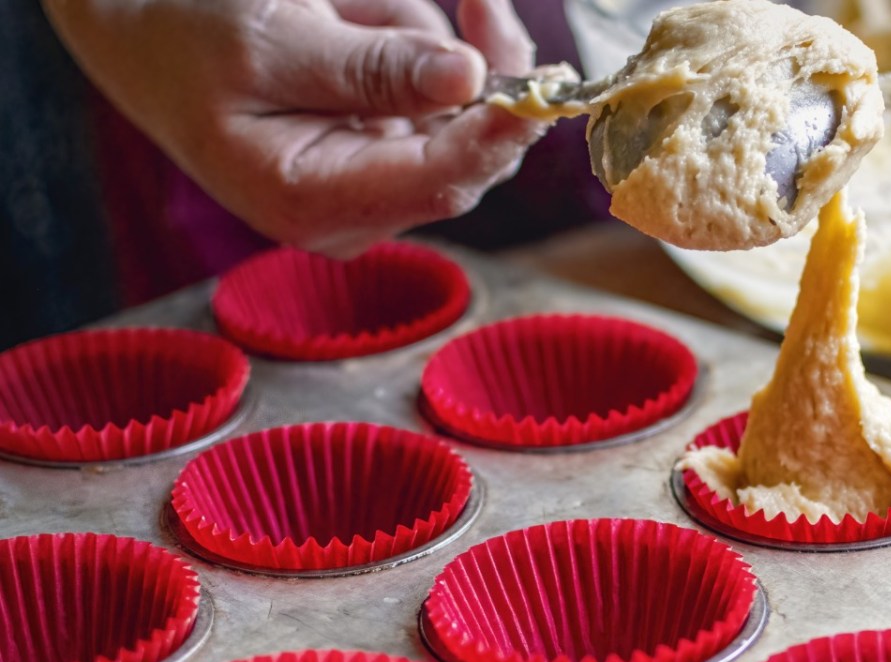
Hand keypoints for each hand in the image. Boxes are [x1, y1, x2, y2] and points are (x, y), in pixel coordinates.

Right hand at [42, 0, 547, 256]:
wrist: (145, 33)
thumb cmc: (186, 38)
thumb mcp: (270, 41)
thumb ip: (370, 67)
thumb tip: (466, 78)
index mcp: (313, 202)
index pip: (437, 183)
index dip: (498, 135)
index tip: (540, 86)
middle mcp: (356, 208)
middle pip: (469, 161)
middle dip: (483, 79)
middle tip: (482, 6)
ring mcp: (376, 180)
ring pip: (464, 122)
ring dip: (438, 53)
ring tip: (349, 13)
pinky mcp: (387, 148)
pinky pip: (443, 101)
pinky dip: (427, 51)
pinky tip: (362, 20)